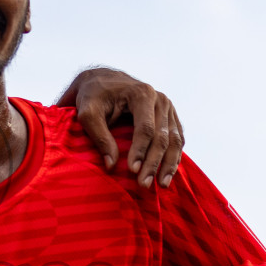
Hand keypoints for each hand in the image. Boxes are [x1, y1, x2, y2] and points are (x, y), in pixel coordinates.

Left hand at [56, 67, 183, 187]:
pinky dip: (174, 158)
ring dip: (169, 165)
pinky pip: (178, 140)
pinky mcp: (171, 118)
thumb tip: (111, 165)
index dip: (140, 151)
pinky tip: (167, 174)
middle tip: (144, 185)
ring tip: (162, 185)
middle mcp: (160, 100)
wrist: (103, 81)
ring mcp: (169, 108)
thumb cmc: (93, 97)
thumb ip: (98, 137)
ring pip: (176, 140)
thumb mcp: (87, 113)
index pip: (146, 128)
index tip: (133, 171)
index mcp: (142, 94)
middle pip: (163, 136)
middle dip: (154, 163)